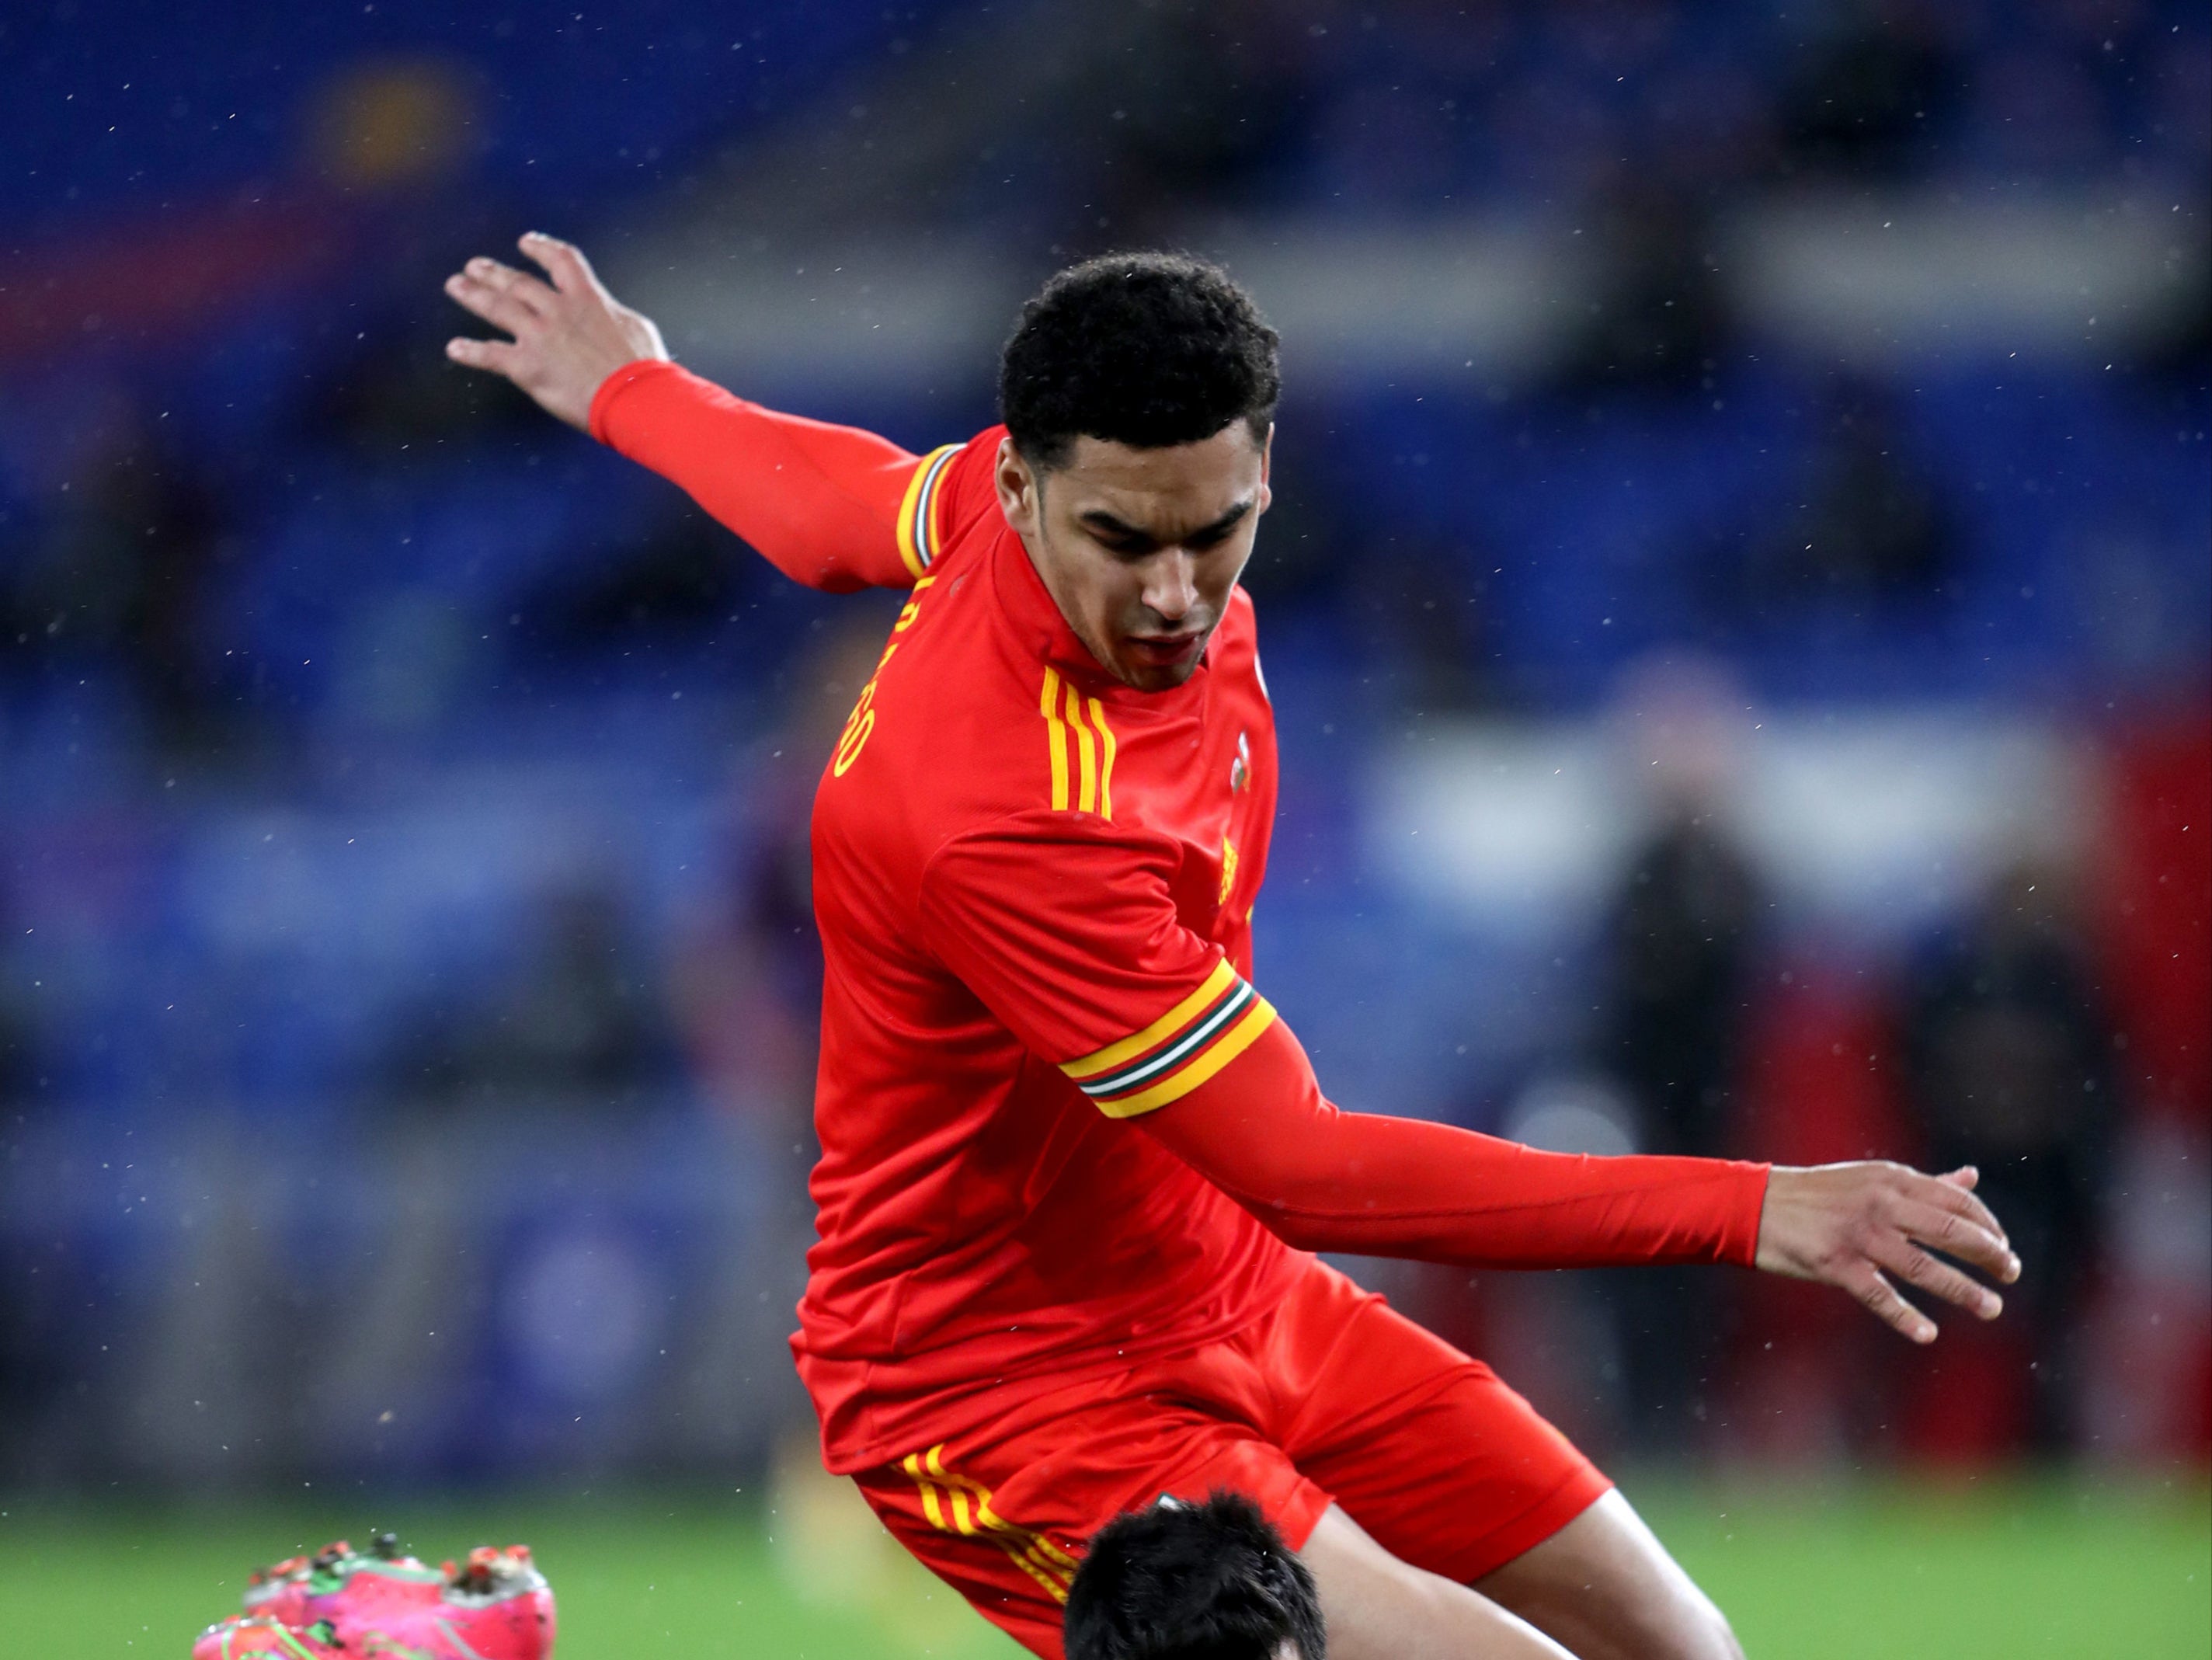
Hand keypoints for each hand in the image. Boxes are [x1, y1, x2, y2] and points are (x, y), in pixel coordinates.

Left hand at [442, 232, 667, 430]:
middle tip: (475, 266)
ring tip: (456, 285)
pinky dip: (471, 352)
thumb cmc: (644, 369)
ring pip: (497, 307)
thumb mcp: (635, 327)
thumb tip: (607, 314)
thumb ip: (611, 315)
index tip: (526, 242)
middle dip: (494, 272)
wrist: (634, 398)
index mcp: (588, 298)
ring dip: (473, 294)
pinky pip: (491, 355)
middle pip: (518, 282)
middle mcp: (558, 310)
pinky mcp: (528, 367)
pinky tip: (455, 349)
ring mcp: (539, 337)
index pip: (561, 260)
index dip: (542, 248)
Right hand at [1755, 1161, 2020, 1343]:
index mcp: (1891, 1179)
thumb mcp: (1873, 1179)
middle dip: (1988, 1254)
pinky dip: (1904, 1316)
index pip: (1956, 1200)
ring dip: (1962, 1289)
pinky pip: (1878, 1294)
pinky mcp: (1835, 1264)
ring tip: (1991, 1308)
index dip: (1988, 1225)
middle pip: (1949, 1229)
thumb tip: (1972, 1177)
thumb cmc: (1819, 1194)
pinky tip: (1928, 1334)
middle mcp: (1880, 1203)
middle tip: (2011, 1274)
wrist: (1755, 1205)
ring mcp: (1858, 1235)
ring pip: (1922, 1265)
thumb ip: (1925, 1184)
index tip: (2003, 1247)